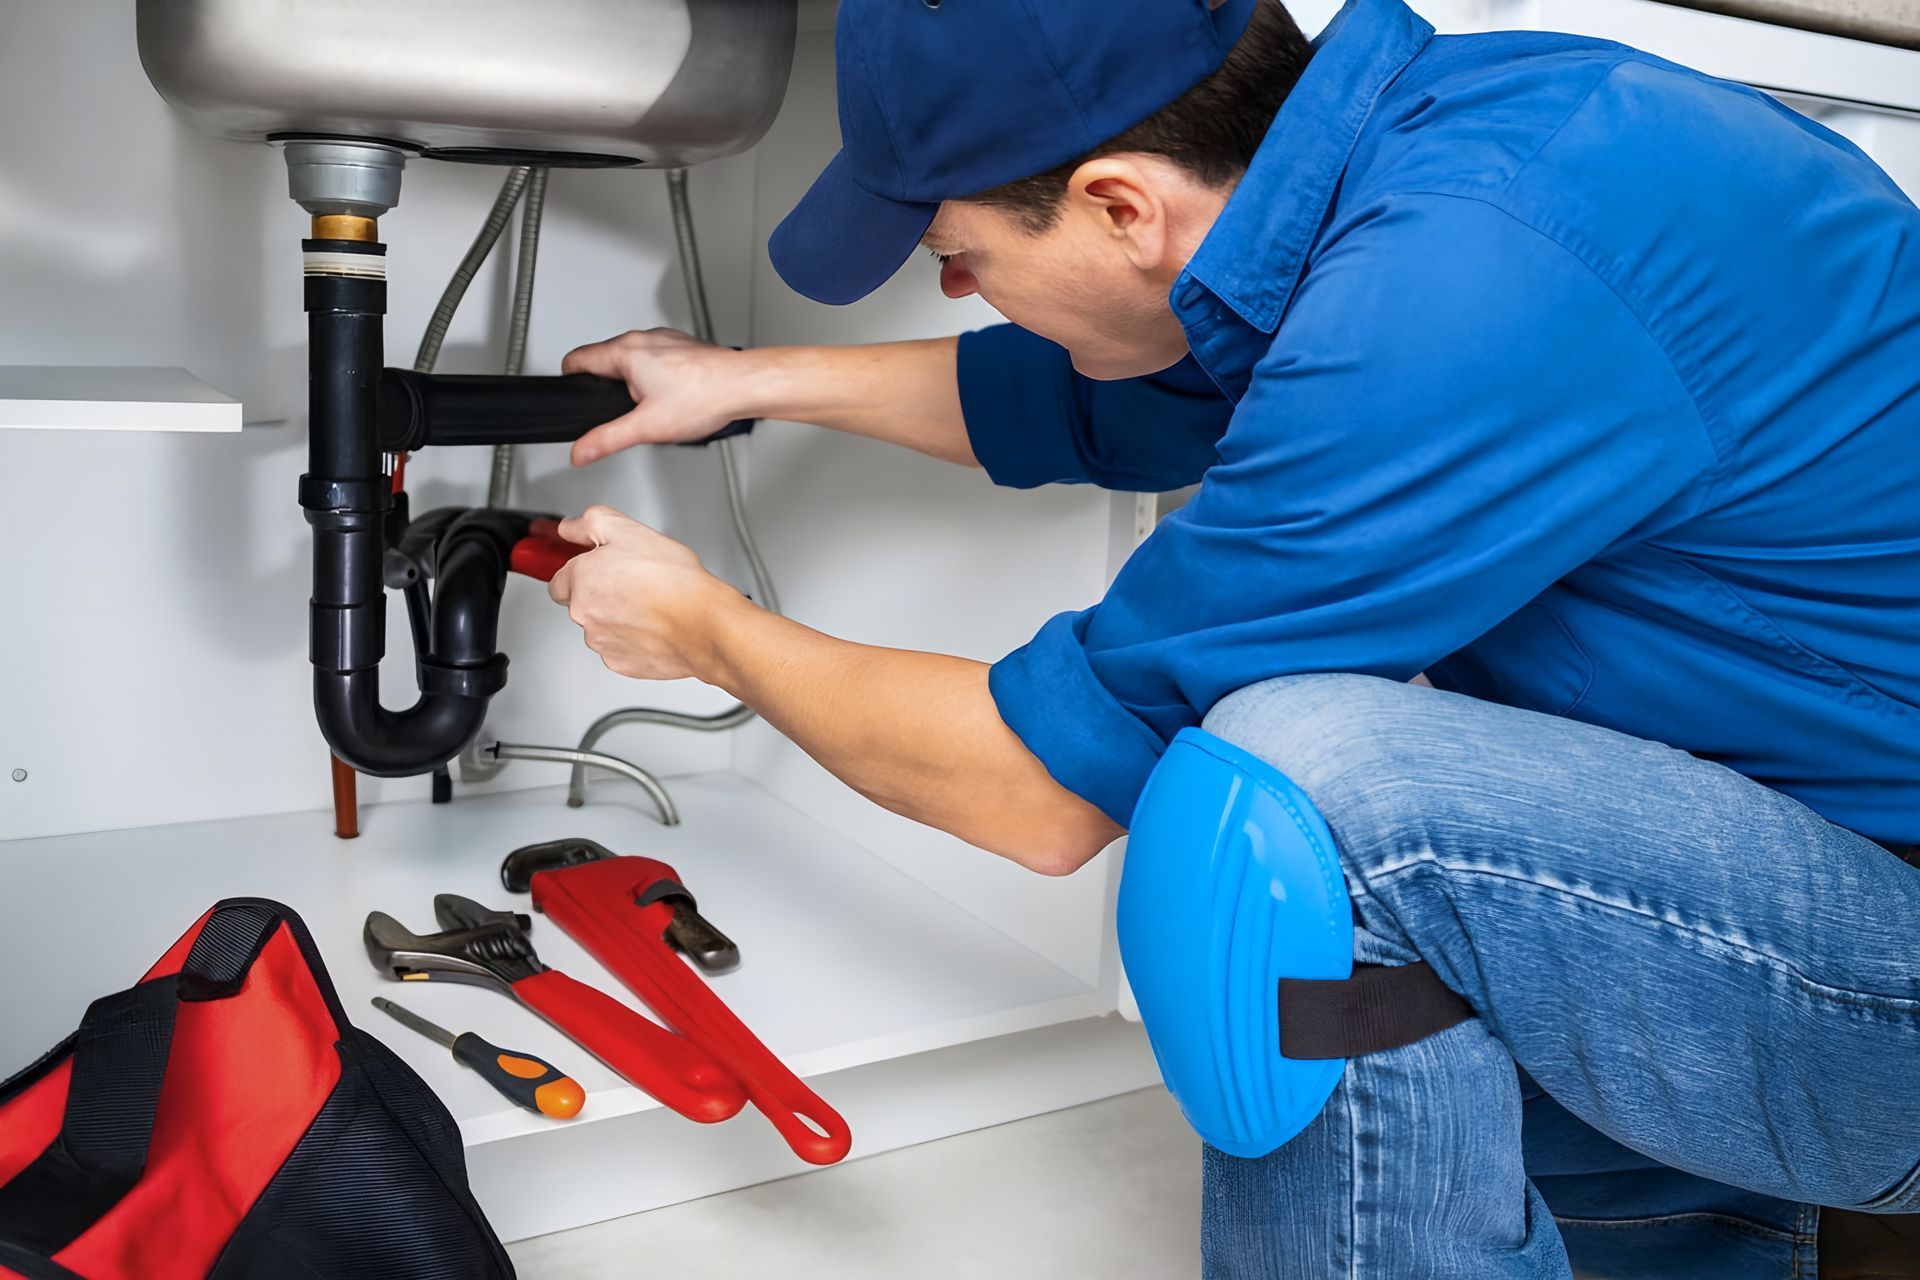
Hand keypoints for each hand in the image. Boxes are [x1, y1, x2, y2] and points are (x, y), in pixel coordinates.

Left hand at [546, 505, 741, 680]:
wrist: (703, 623)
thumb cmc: (674, 581)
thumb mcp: (630, 530)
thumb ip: (590, 523)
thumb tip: (569, 528)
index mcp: (581, 580)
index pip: (558, 580)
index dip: (580, 572)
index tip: (596, 569)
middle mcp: (584, 614)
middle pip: (581, 603)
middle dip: (602, 593)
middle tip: (634, 581)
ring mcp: (602, 642)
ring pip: (601, 627)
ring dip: (618, 616)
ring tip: (650, 603)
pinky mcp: (621, 663)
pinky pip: (620, 648)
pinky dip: (633, 638)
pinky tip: (655, 624)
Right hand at [562, 329, 749, 464]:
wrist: (744, 385)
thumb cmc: (705, 397)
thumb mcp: (647, 427)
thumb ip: (607, 440)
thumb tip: (581, 451)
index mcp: (626, 352)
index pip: (577, 359)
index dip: (569, 380)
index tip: (572, 394)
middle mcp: (643, 338)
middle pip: (604, 359)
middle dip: (604, 386)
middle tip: (617, 412)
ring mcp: (664, 339)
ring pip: (631, 357)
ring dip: (631, 380)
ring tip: (648, 406)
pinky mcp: (682, 346)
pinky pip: (655, 357)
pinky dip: (655, 375)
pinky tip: (671, 396)